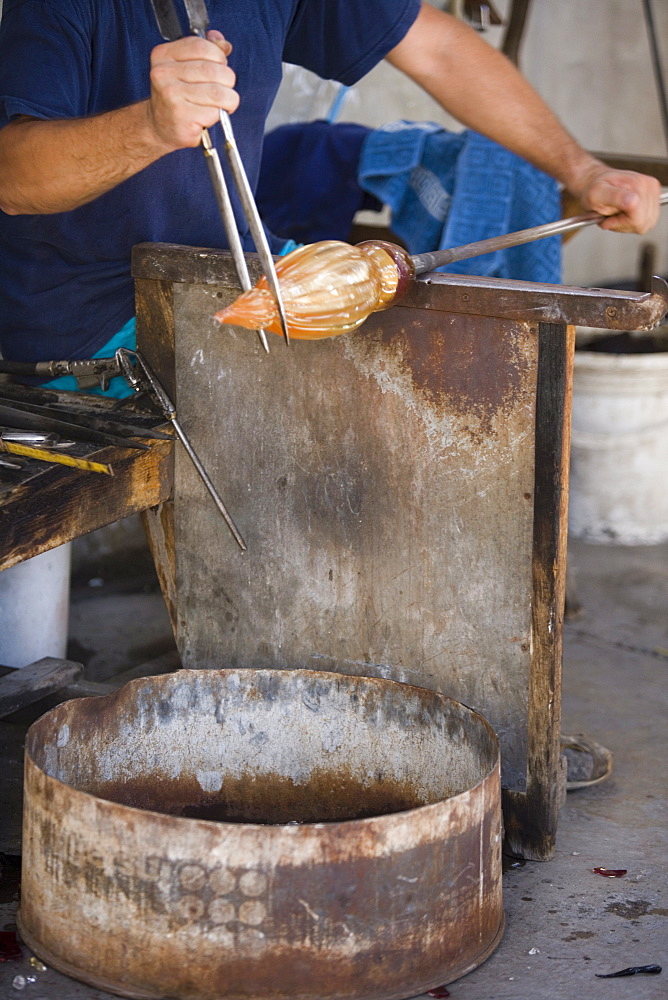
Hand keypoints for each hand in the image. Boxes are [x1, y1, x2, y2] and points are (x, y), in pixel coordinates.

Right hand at [147, 30, 238, 150]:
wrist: (160, 127)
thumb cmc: (177, 98)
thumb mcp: (186, 68)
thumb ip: (205, 51)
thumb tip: (224, 44)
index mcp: (164, 55)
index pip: (201, 46)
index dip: (219, 56)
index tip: (220, 67)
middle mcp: (163, 73)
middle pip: (213, 70)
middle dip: (227, 80)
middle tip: (225, 89)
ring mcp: (171, 95)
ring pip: (218, 92)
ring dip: (229, 99)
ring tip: (223, 104)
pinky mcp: (182, 116)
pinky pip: (214, 112)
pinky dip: (219, 116)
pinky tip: (209, 116)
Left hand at [575, 165, 661, 233]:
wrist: (598, 183)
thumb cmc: (595, 190)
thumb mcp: (596, 194)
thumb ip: (615, 198)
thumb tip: (633, 201)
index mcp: (636, 185)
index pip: (637, 220)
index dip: (620, 223)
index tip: (608, 218)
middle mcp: (648, 186)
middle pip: (642, 224)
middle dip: (624, 224)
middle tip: (610, 216)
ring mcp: (653, 192)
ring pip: (646, 224)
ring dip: (628, 224)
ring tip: (616, 214)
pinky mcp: (654, 198)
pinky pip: (647, 222)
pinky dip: (634, 222)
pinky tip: (624, 213)